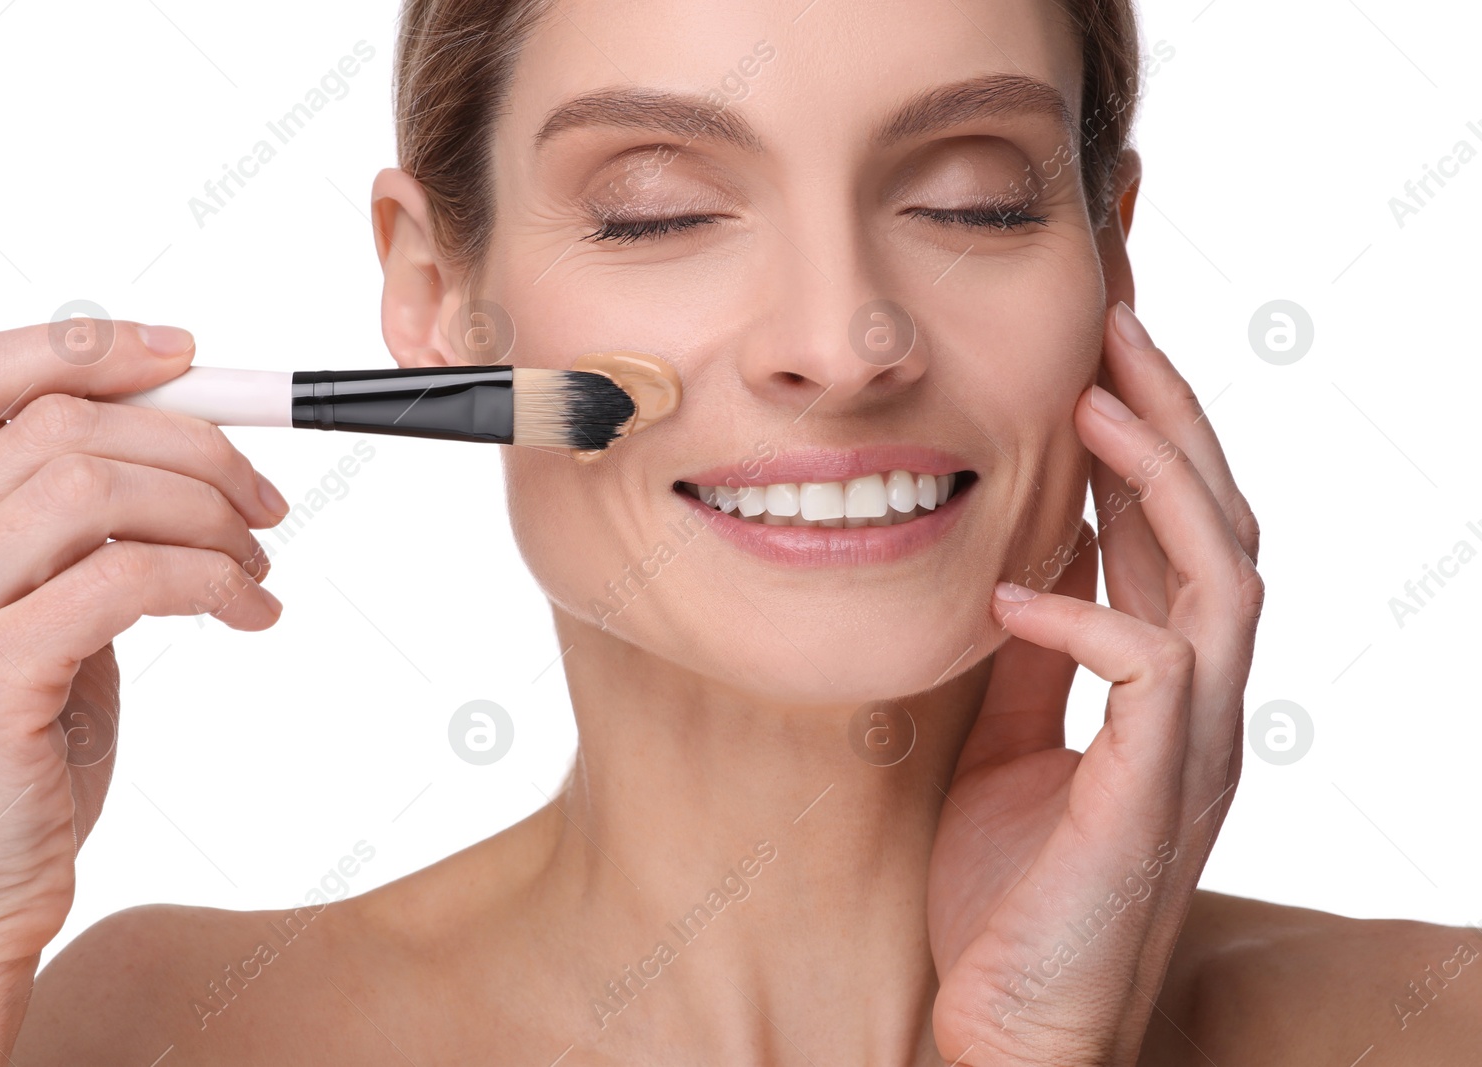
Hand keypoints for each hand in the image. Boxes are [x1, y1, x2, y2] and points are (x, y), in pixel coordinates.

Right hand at [0, 322, 287, 1062]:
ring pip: (97, 489)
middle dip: (194, 445)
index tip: (189, 357)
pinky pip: (128, 577)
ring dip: (210, 513)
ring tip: (257, 563)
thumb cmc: (2, 772)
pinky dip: (215, 581)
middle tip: (264, 500)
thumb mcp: (34, 630)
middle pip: (60, 426)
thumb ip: (72, 547)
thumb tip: (178, 468)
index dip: (85, 349)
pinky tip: (250, 613)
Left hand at [926, 302, 1263, 1064]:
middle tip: (1115, 328)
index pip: (1175, 534)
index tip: (1097, 354)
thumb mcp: (1008, 745)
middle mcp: (1197, 706)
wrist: (1014, 1029)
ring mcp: (1189, 751)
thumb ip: (1032, 659)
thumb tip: (1023, 561)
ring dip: (1163, 483)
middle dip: (1172, 419)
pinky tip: (1013, 593)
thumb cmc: (1011, 893)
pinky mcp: (1152, 799)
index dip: (1147, 436)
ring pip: (1221, 578)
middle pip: (1220, 526)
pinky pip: (1150, 674)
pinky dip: (1087, 616)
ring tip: (1096, 407)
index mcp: (1161, 687)